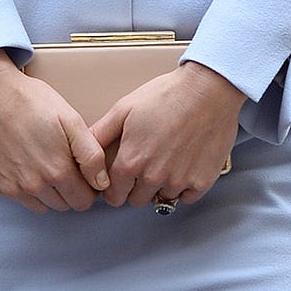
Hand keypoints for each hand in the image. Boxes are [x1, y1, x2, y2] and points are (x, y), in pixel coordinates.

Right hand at [0, 49, 108, 212]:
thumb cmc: (31, 101)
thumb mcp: (70, 120)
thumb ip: (91, 155)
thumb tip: (102, 183)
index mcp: (57, 171)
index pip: (84, 201)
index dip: (89, 188)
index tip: (84, 171)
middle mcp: (33, 186)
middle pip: (65, 206)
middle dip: (71, 190)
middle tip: (66, 164)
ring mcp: (11, 187)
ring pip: (43, 206)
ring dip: (49, 192)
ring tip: (45, 163)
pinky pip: (19, 198)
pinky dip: (26, 187)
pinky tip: (24, 162)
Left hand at [92, 62, 245, 210]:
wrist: (207, 90)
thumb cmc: (165, 95)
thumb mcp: (124, 109)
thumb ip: (101, 134)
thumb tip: (82, 149)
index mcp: (130, 162)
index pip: (113, 195)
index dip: (113, 188)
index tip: (120, 180)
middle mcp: (153, 177)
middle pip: (136, 201)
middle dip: (135, 188)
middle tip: (144, 168)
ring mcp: (179, 182)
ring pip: (162, 199)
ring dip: (160, 187)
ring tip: (165, 162)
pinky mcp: (202, 181)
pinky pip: (186, 197)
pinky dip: (184, 187)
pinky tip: (183, 166)